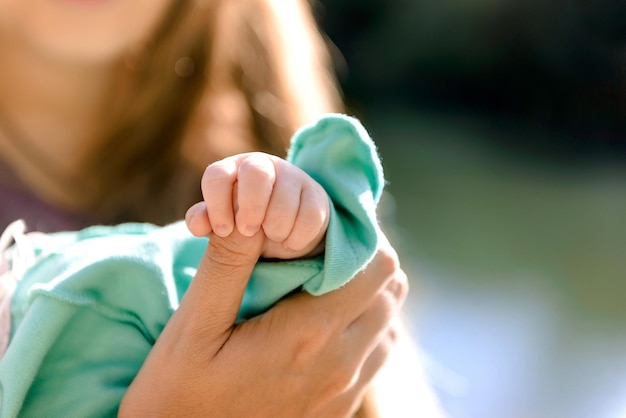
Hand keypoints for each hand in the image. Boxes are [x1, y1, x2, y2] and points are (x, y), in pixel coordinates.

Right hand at [118, 229, 407, 416]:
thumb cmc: (178, 394)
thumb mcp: (193, 327)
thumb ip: (228, 265)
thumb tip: (254, 210)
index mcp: (308, 333)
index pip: (376, 265)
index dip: (357, 234)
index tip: (324, 224)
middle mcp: (341, 362)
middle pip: (390, 288)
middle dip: (363, 258)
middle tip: (320, 248)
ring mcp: (345, 390)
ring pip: (388, 322)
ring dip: (365, 294)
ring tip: (321, 282)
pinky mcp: (340, 409)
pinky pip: (375, 355)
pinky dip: (362, 327)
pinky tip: (321, 322)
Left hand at [186, 152, 329, 258]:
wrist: (284, 230)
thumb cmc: (245, 224)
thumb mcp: (222, 225)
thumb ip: (206, 222)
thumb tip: (199, 223)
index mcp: (233, 169)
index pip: (217, 176)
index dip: (218, 204)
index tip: (223, 230)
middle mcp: (262, 165)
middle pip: (256, 173)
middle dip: (251, 207)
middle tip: (249, 231)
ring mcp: (292, 176)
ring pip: (285, 198)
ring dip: (276, 227)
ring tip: (272, 237)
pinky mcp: (316, 194)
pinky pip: (309, 216)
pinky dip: (296, 237)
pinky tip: (289, 241)